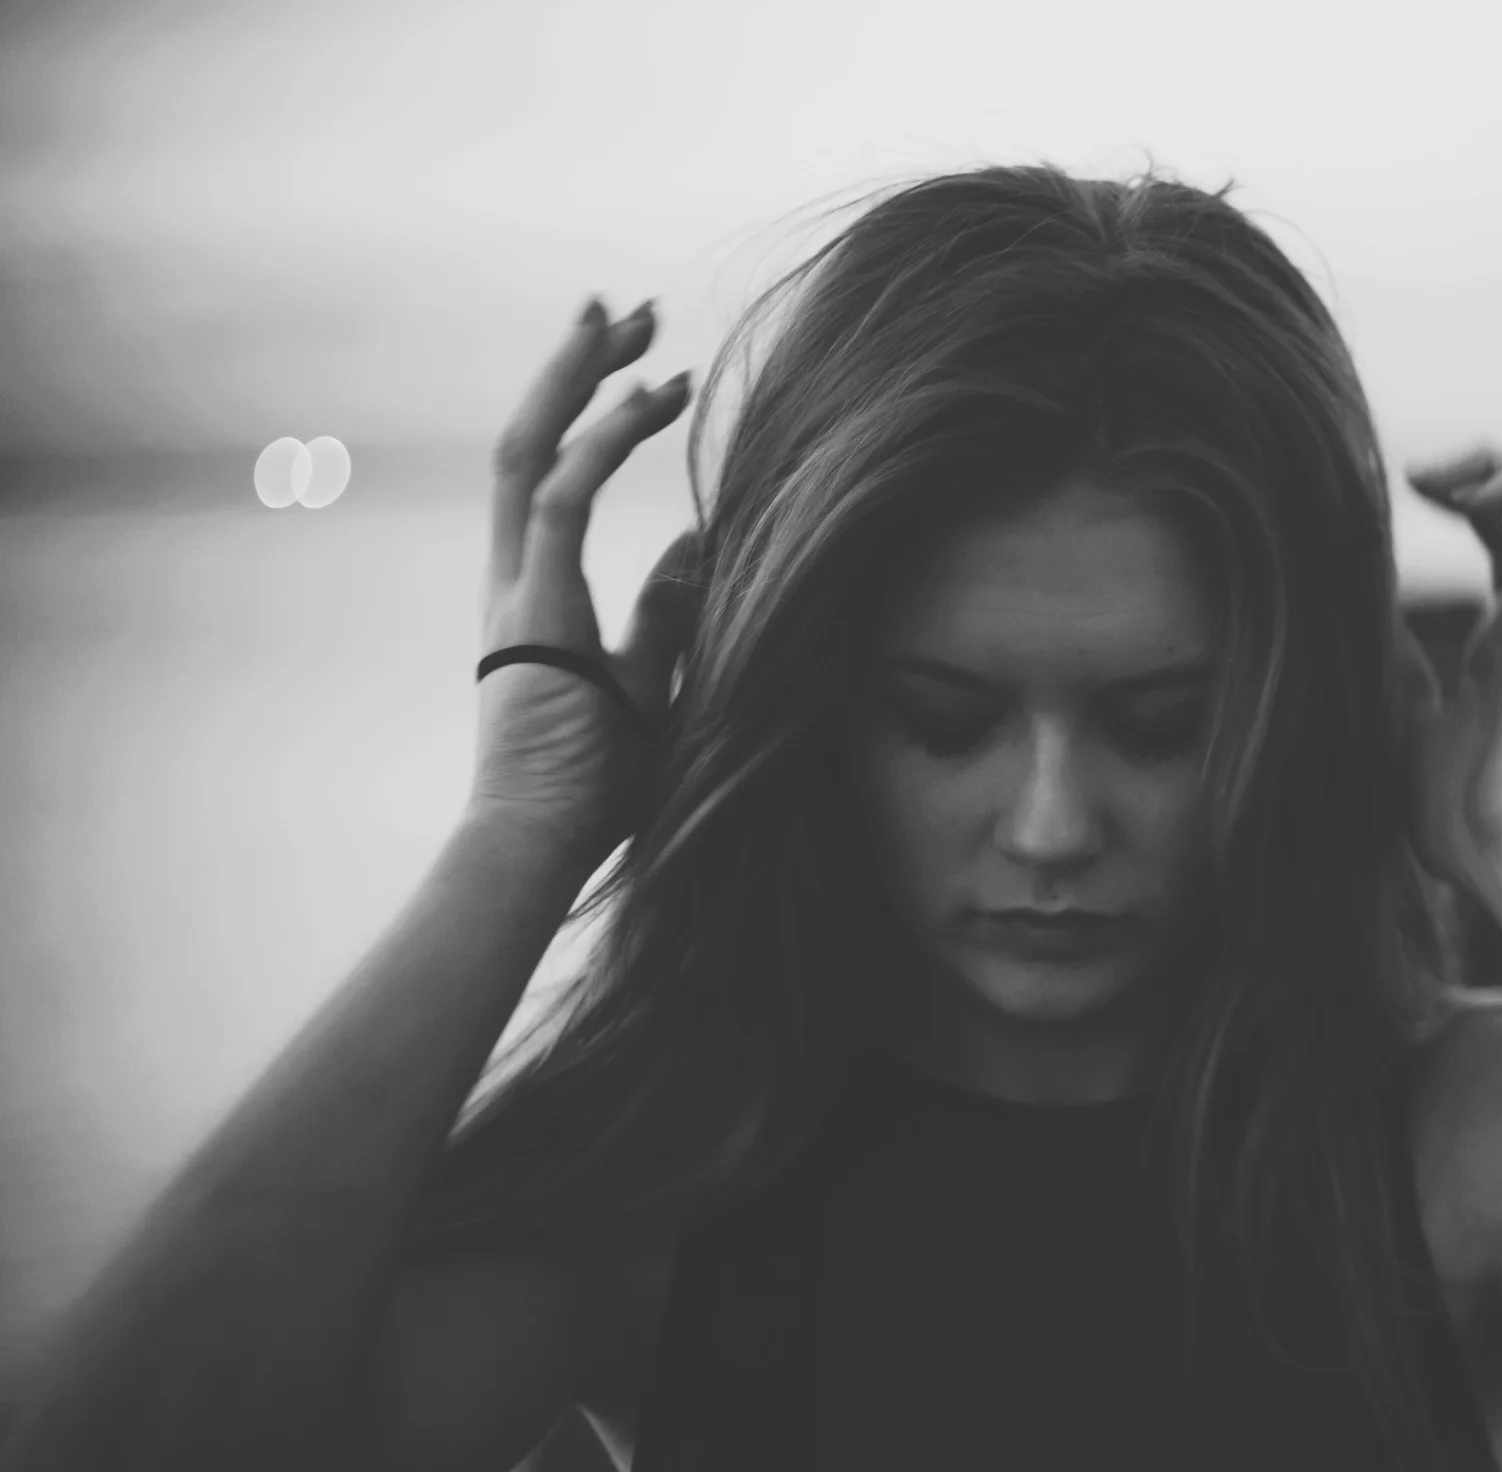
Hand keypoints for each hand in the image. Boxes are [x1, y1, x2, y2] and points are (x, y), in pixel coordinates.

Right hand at [469, 296, 702, 866]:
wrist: (541, 845)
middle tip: (629, 310)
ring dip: (580, 379)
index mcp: (531, 596)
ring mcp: (514, 590)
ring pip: (531, 451)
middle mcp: (511, 580)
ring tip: (631, 322)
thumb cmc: (596, 790)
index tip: (644, 370)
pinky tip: (650, 401)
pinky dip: (604, 442)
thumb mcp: (652, 683)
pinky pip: (562, 499)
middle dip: (576, 369)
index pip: (549, 477)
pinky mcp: (533, 607)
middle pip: (530, 444)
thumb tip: (705, 544)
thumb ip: (668, 613)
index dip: (590, 413)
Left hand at [1402, 442, 1501, 906]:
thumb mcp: (1403, 728)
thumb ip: (1395, 671)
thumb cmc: (1464, 818)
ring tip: (1440, 478)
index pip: (1499, 540)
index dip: (1460, 498)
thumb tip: (1356, 623)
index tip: (1399, 492)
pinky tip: (1470, 494)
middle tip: (1412, 475)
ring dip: (1501, 464)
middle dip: (1474, 469)